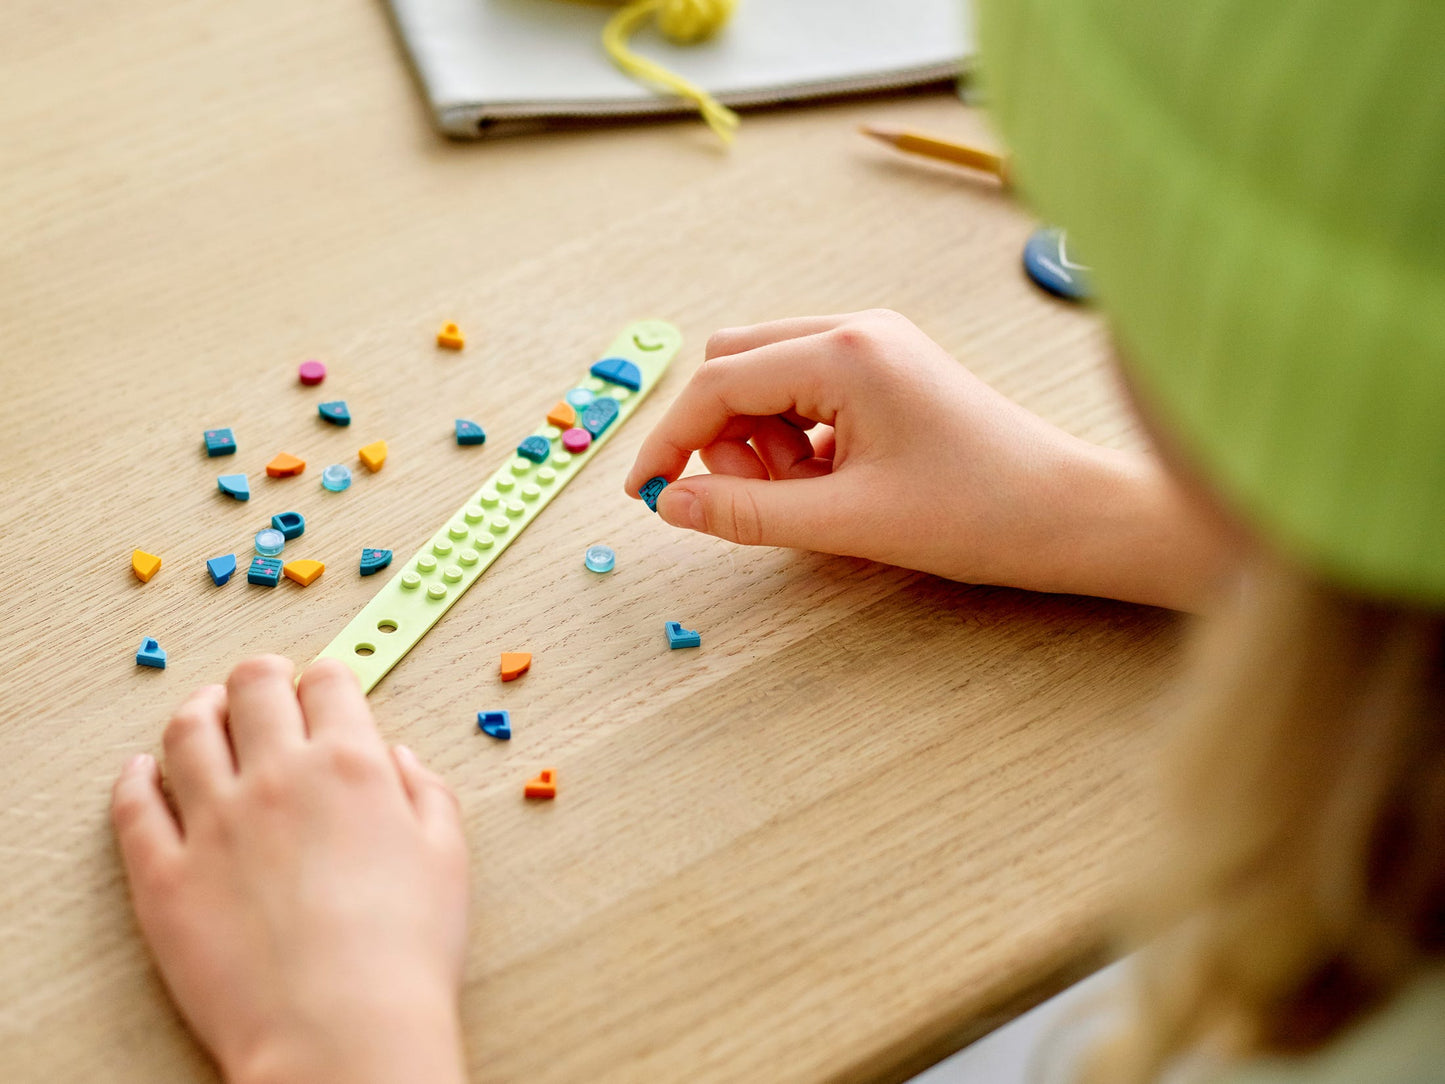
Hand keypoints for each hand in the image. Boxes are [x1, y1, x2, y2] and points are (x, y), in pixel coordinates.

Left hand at [111, 657, 468, 1083]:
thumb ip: (426, 794)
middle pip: (253, 690)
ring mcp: (212, 823)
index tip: (326, 686)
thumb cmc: (405, 951)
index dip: (328, 678)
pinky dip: (135, 778)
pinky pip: (134, 807)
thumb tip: (397, 761)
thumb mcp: (447, 858)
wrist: (341, 1030)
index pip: (329, 685)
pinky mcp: (163, 875)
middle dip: (261, 675)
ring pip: (187, 733)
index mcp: (350, 766)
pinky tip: (142, 771)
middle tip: (264, 680)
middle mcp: (277, 778)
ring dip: (198, 709)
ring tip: (206, 710)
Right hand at [626, 309, 1236, 609]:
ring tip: (810, 497)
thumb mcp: (848, 523)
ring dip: (761, 440)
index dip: (670, 440)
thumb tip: (672, 504)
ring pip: (769, 378)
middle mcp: (855, 329)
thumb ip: (748, 512)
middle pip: (735, 365)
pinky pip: (808, 392)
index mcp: (844, 351)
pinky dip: (798, 439)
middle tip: (758, 499)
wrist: (1073, 514)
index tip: (648, 494)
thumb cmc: (981, 513)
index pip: (718, 383)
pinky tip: (835, 483)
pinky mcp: (891, 368)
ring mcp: (876, 344)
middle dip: (722, 435)